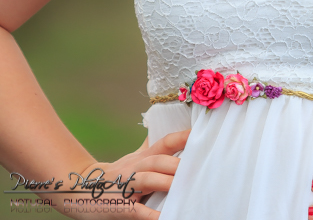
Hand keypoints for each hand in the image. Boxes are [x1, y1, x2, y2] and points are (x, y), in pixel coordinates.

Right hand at [58, 129, 190, 218]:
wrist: (78, 189)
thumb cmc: (113, 175)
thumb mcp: (132, 159)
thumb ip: (150, 149)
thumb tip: (170, 137)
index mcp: (142, 157)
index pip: (164, 142)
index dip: (182, 137)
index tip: (201, 134)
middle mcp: (135, 167)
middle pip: (159, 160)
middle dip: (178, 164)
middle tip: (201, 167)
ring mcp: (126, 186)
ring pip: (148, 179)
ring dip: (166, 182)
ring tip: (186, 189)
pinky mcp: (120, 206)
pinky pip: (137, 210)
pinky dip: (151, 214)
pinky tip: (165, 218)